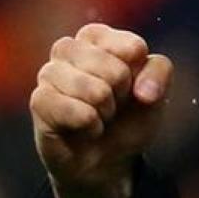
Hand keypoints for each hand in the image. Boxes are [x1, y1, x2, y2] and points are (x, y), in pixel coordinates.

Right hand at [30, 23, 173, 197]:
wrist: (107, 159)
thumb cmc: (128, 117)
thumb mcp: (155, 93)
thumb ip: (159, 73)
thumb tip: (142, 91)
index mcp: (99, 38)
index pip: (132, 47)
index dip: (140, 76)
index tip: (133, 86)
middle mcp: (70, 49)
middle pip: (113, 68)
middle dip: (122, 96)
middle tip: (113, 105)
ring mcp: (50, 73)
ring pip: (92, 89)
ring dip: (105, 112)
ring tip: (99, 116)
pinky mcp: (39, 100)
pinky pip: (74, 110)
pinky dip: (90, 126)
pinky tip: (86, 128)